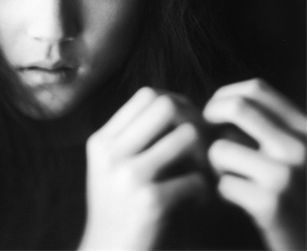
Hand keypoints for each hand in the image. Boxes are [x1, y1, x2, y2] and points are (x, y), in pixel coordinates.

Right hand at [79, 87, 209, 249]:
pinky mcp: (150, 203)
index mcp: (102, 141)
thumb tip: (177, 105)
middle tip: (202, 145)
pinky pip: (196, 178)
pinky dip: (205, 190)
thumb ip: (134, 138)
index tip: (187, 125)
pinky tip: (199, 203)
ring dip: (203, 155)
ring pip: (187, 136)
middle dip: (193, 121)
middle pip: (166, 106)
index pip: (147, 95)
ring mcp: (128, 177)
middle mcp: (111, 153)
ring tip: (203, 174)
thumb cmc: (119, 213)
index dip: (175, 103)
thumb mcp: (112, 169)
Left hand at [204, 78, 306, 250]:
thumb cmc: (297, 199)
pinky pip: (222, 184)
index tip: (214, 112)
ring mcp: (288, 174)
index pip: (257, 89)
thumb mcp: (296, 153)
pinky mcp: (272, 205)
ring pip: (220, 148)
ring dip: (214, 164)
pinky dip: (221, 193)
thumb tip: (222, 101)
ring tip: (226, 178)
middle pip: (236, 107)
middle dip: (209, 117)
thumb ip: (272, 127)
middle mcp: (302, 146)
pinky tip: (234, 203)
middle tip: (203, 134)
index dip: (225, 95)